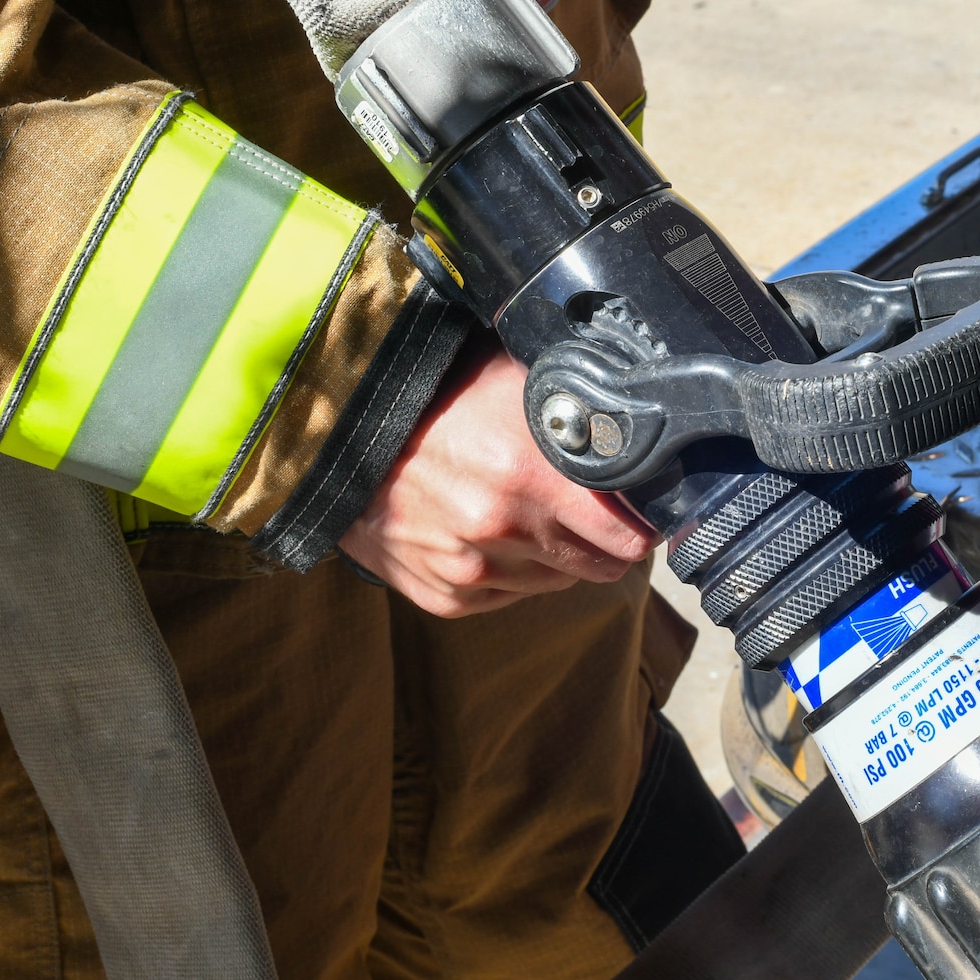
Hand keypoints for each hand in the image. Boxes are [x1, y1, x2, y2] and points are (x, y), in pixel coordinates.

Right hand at [338, 345, 655, 616]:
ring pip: (557, 582)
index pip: (627, 537)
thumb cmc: (436, 399)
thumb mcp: (513, 382)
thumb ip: (577, 409)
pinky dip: (513, 571)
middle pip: (599, 566)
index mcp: (526, 475)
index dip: (639, 524)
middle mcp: (501, 530)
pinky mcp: (446, 597)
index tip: (638, 511)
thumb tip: (636, 418)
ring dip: (555, 555)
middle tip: (584, 509)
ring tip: (525, 511)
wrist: (340, 437)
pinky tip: (489, 533)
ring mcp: (470, 570)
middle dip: (601, 540)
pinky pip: (511, 595)